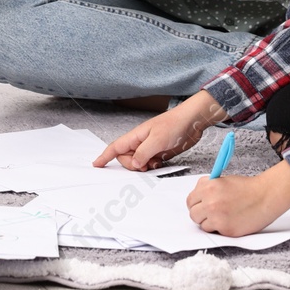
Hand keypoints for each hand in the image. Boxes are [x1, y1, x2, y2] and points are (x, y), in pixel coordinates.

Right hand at [94, 92, 224, 171]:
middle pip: (126, 159)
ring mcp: (150, 147)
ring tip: (155, 163)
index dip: (105, 156)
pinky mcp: (160, 152)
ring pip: (138, 163)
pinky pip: (149, 164)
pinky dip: (152, 167)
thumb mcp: (157, 140)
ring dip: (143, 168)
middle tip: (145, 165)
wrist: (193, 121)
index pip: (116, 147)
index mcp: (136, 136)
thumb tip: (135, 164)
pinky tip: (160, 163)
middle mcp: (141, 142)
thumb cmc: (175, 124)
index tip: (96, 164)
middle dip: (132, 166)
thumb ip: (143, 153)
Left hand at [186, 163, 289, 236]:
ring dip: (210, 223)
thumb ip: (208, 189)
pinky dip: (220, 229)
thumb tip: (198, 199)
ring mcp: (217, 217)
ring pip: (202, 225)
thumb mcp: (222, 181)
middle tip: (211, 213)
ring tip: (223, 216)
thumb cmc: (247, 188)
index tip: (200, 206)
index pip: (190, 201)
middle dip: (201, 214)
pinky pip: (215, 232)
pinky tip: (230, 220)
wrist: (265, 196)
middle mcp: (210, 202)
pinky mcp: (226, 229)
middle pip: (193, 214)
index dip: (195, 204)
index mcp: (208, 187)